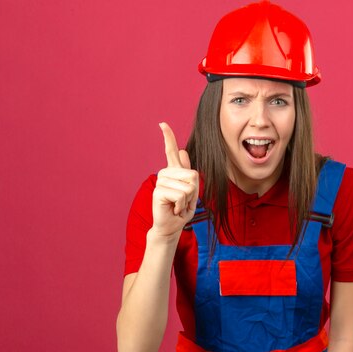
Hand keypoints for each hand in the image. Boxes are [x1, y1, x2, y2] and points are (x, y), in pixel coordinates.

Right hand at [151, 122, 198, 237]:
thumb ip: (187, 173)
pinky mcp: (158, 191)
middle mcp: (165, 173)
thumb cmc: (181, 210)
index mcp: (173, 171)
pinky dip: (182, 205)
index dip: (168, 137)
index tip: (162, 124)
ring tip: (178, 205)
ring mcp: (161, 181)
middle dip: (194, 192)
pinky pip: (181, 195)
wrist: (172, 226)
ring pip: (188, 187)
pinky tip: (174, 209)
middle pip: (192, 175)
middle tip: (184, 202)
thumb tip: (182, 151)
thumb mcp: (191, 191)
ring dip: (188, 201)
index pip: (170, 151)